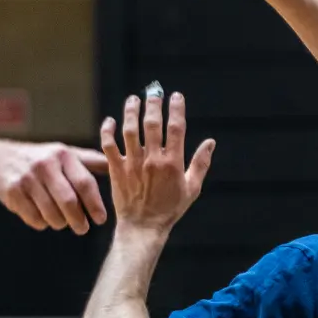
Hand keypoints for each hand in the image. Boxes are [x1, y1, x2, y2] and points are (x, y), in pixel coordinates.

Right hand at [0, 141, 108, 233]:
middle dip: (78, 220)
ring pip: (51, 214)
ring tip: (63, 222)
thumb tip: (122, 161)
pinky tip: (43, 217)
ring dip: (60, 223)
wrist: (0, 159)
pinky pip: (34, 218)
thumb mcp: (64, 153)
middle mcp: (44, 165)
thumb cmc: (42, 160)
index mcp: (62, 155)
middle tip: (83, 229)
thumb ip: (90, 161)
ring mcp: (27, 179)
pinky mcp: (13, 193)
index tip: (101, 219)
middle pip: (68, 201)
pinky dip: (42, 223)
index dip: (95, 204)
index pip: (84, 183)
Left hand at [100, 88, 213, 236]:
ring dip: (131, 111)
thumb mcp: (192, 189)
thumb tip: (210, 142)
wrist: (143, 227)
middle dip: (154, 104)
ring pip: (130, 130)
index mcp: (172, 163)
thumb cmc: (170, 210)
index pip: (176, 128)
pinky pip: (109, 146)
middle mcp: (152, 160)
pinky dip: (108, 131)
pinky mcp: (116, 170)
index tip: (176, 96)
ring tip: (133, 99)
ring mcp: (132, 164)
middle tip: (153, 91)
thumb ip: (201, 164)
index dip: (176, 109)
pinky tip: (110, 120)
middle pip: (152, 124)